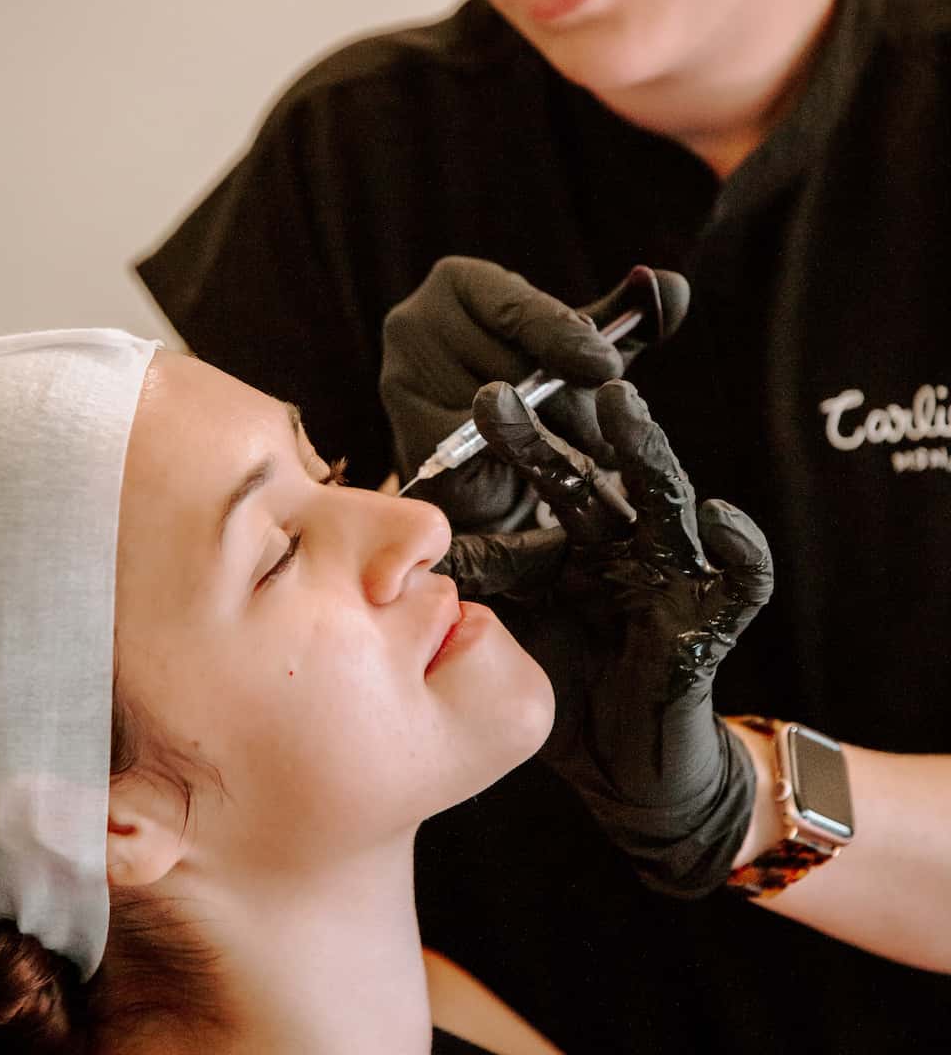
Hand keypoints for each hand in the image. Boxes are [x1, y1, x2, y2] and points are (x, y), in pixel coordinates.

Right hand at [379, 256, 687, 530]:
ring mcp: (400, 376)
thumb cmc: (538, 396)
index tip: (608, 368)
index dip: (566, 336)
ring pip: (494, 407)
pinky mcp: (404, 433)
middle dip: (566, 400)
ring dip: (549, 436)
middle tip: (609, 435)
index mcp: (461, 283)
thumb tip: (670, 285)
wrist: (490, 473)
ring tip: (587, 456)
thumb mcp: (583, 352)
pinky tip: (542, 472)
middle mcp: (416, 319)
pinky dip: (514, 460)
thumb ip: (626, 319)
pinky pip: (473, 447)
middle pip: (506, 359)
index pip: (517, 306)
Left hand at [464, 378, 773, 896]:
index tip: (482, 400)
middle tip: (529, 390)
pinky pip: (741, 581)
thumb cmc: (575, 697)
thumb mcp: (521, 634)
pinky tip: (717, 518)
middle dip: (566, 434)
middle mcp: (626, 553)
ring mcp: (671, 583)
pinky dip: (740, 548)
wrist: (627, 774)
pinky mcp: (711, 625)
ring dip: (648, 454)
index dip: (519, 445)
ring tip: (622, 407)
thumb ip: (492, 587)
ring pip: (668, 505)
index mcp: (580, 551)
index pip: (549, 486)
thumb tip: (424, 548)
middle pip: (600, 482)